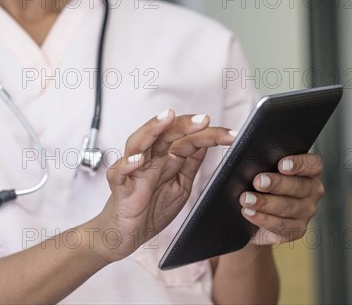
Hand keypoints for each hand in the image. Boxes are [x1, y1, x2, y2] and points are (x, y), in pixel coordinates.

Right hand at [92, 109, 234, 261]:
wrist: (127, 234)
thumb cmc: (150, 208)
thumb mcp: (180, 185)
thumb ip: (190, 163)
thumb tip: (206, 142)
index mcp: (165, 158)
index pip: (187, 138)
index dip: (209, 135)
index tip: (232, 136)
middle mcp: (149, 158)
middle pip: (165, 133)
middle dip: (185, 124)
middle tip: (204, 119)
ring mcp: (132, 170)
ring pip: (139, 142)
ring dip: (153, 128)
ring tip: (167, 118)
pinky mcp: (119, 186)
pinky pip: (120, 172)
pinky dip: (127, 164)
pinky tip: (139, 160)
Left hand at [239, 153, 323, 244]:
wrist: (246, 213)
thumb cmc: (251, 181)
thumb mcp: (252, 163)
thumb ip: (250, 151)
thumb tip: (233, 138)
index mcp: (307, 170)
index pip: (313, 164)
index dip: (299, 164)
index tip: (281, 164)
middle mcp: (311, 190)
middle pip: (300, 186)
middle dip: (277, 183)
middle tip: (257, 181)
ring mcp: (306, 212)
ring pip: (289, 207)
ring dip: (266, 203)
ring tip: (245, 199)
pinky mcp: (296, 230)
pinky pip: (282, 227)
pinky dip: (264, 220)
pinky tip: (248, 213)